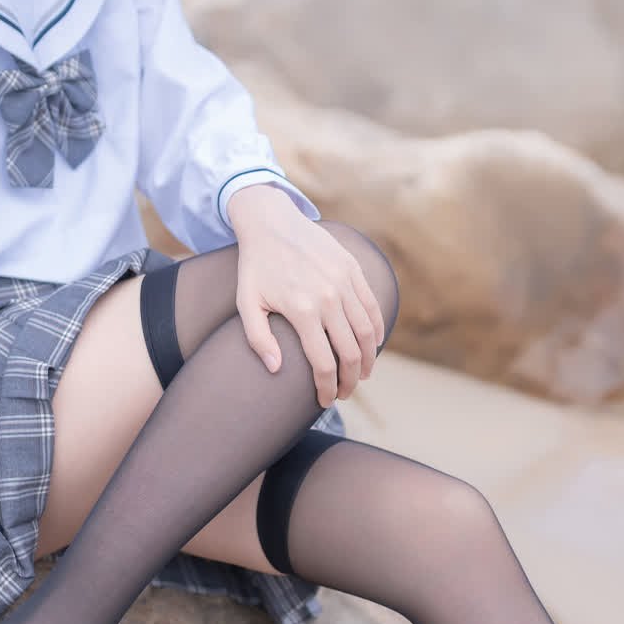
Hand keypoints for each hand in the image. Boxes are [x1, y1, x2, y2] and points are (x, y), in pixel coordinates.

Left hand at [229, 185, 386, 408]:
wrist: (271, 221)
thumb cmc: (256, 267)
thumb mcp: (246, 303)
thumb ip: (258, 339)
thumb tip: (276, 369)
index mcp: (302, 310)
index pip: (323, 363)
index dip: (327, 388)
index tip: (324, 401)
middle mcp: (328, 297)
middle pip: (351, 353)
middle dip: (351, 381)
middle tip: (345, 393)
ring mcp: (344, 282)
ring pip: (368, 333)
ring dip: (368, 360)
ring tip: (362, 374)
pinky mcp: (353, 269)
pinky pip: (372, 307)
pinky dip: (377, 331)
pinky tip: (372, 346)